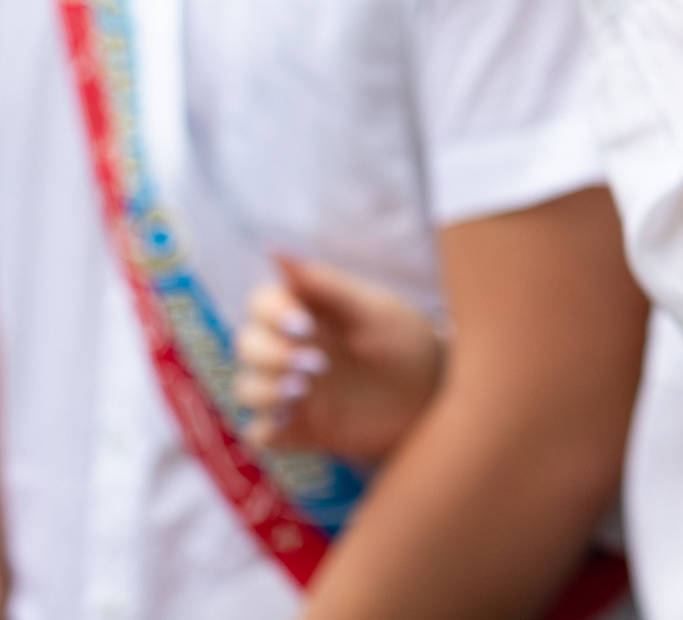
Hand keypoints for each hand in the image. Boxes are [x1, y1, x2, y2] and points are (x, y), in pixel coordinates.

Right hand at [234, 256, 447, 465]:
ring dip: (262, 389)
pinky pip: (259, 433)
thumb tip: (275, 250)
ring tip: (303, 390)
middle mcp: (292, 349)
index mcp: (308, 312)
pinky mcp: (299, 428)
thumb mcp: (375, 311)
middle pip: (246, 344)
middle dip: (269, 353)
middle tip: (317, 364)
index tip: (304, 326)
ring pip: (246, 387)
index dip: (270, 313)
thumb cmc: (407, 342)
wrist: (436, 398)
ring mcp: (293, 389)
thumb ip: (327, 284)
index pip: (261, 303)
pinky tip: (288, 422)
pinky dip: (264, 430)